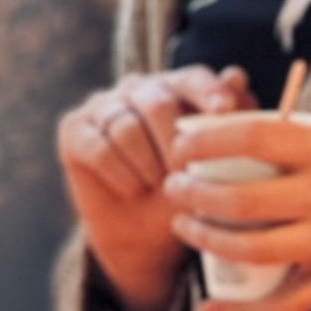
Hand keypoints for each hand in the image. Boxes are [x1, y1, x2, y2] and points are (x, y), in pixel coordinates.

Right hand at [56, 66, 254, 310]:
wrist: (145, 235)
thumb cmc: (187, 191)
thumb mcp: (217, 163)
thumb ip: (230, 121)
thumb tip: (236, 75)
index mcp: (175, 87)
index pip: (192, 78)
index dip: (207, 91)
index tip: (223, 109)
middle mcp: (136, 88)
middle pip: (158, 103)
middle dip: (175, 143)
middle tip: (186, 175)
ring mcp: (102, 106)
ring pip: (127, 127)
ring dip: (148, 165)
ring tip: (160, 186)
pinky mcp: (74, 129)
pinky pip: (100, 147)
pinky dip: (122, 174)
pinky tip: (134, 190)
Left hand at [167, 110, 310, 310]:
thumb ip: (302, 136)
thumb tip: (238, 135)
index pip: (251, 140)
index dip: (206, 143)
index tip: (182, 143)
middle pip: (241, 202)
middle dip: (194, 195)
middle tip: (174, 186)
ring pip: (253, 251)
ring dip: (207, 240)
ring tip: (184, 224)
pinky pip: (288, 304)